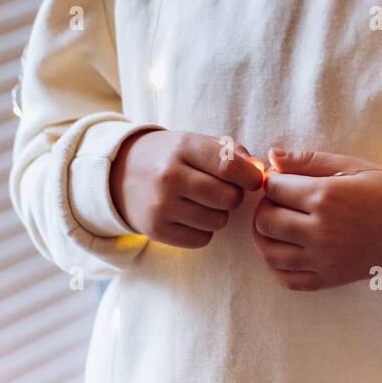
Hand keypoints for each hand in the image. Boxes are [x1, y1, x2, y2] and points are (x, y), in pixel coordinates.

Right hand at [109, 130, 263, 248]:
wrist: (120, 174)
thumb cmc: (170, 156)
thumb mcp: (196, 142)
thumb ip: (232, 153)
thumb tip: (261, 171)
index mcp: (184, 146)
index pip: (231, 166)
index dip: (251, 177)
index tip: (253, 180)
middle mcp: (170, 176)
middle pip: (228, 197)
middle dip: (234, 196)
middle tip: (224, 191)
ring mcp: (161, 205)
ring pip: (218, 221)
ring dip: (219, 214)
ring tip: (204, 202)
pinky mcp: (155, 230)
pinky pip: (202, 240)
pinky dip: (204, 231)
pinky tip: (192, 216)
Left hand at [250, 148, 381, 290]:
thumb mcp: (352, 166)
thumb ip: (309, 160)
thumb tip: (272, 155)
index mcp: (327, 197)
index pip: (274, 188)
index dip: (273, 180)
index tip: (282, 178)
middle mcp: (321, 230)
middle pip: (265, 220)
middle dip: (265, 205)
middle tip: (279, 199)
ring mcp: (323, 259)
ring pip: (269, 251)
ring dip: (264, 235)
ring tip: (278, 221)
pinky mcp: (327, 279)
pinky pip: (285, 278)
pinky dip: (274, 265)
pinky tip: (283, 248)